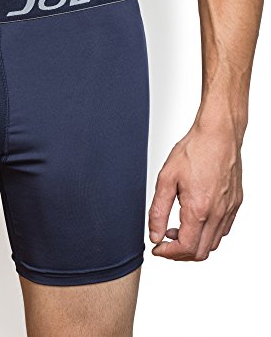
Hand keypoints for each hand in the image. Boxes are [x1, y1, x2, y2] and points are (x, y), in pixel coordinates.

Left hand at [148, 122, 242, 260]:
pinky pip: (222, 230)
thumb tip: (154, 234)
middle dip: (179, 253)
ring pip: (213, 243)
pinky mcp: (235, 204)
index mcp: (199, 209)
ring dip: (193, 244)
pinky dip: (206, 233)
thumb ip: (158, 211)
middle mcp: (217, 213)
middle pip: (200, 252)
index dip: (167, 253)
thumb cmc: (194, 151)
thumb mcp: (166, 179)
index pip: (185, 247)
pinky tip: (193, 220)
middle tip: (163, 241)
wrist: (218, 135)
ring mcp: (229, 209)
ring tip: (175, 229)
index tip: (157, 248)